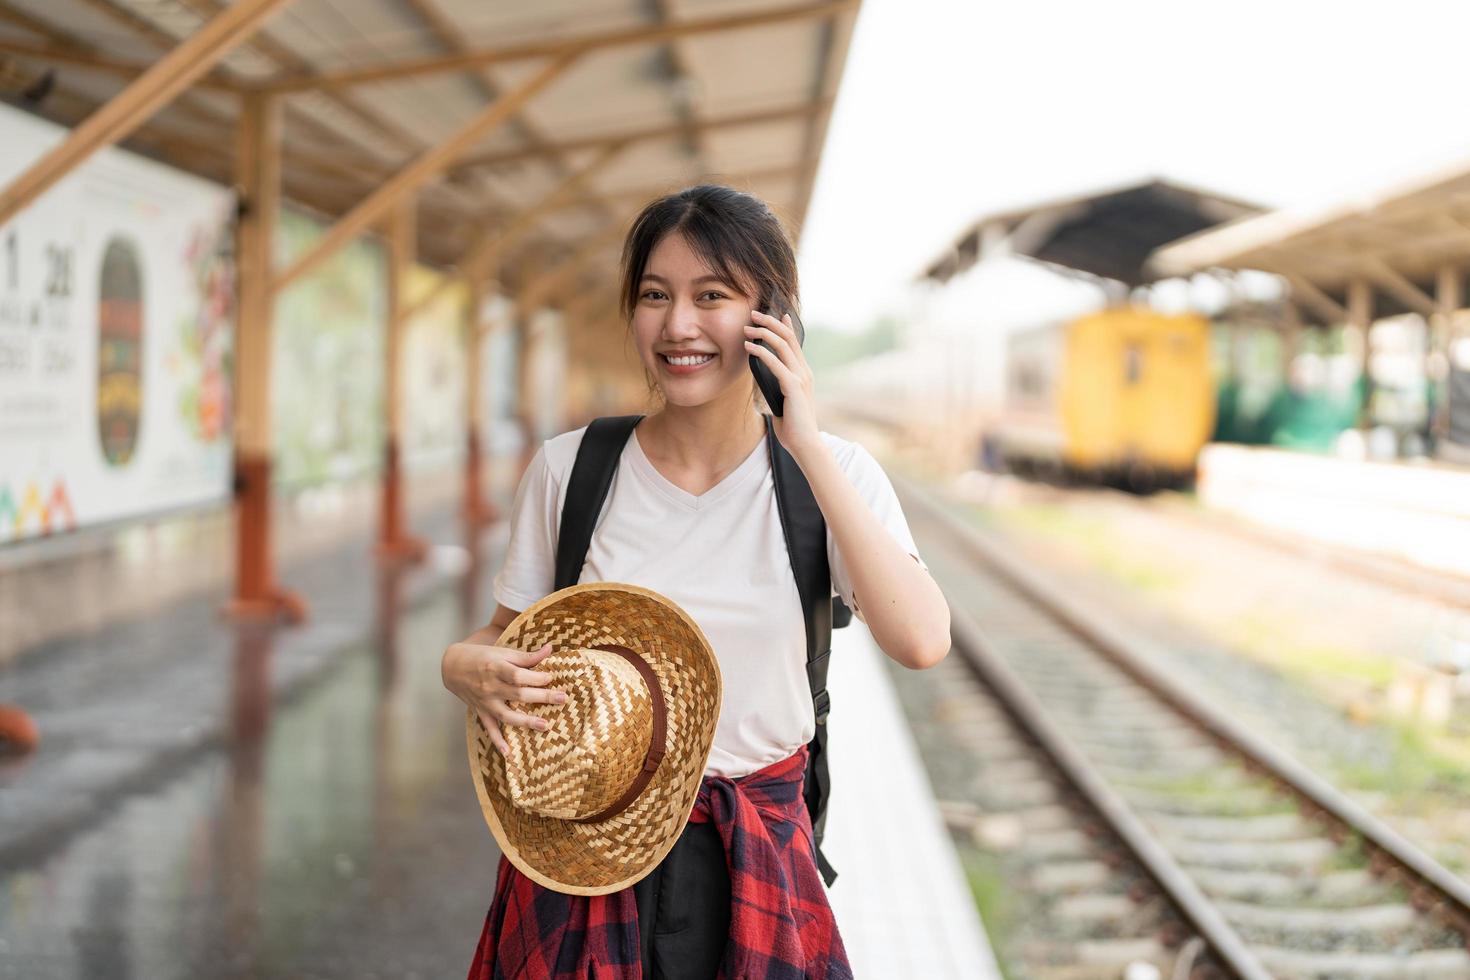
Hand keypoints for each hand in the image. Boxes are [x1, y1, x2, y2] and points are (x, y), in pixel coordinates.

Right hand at [441, 638, 566, 755]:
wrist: (453, 666)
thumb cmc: (481, 656)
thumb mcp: (502, 652)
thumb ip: (526, 656)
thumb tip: (550, 649)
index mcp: (495, 668)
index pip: (518, 676)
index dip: (536, 677)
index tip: (551, 677)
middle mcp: (490, 687)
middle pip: (518, 695)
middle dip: (542, 697)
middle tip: (562, 699)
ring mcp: (485, 702)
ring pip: (507, 715)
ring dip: (526, 721)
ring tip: (546, 726)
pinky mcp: (480, 712)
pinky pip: (489, 728)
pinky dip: (497, 741)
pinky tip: (508, 753)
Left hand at [745, 309, 820, 457]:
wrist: (805, 443)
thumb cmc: (793, 426)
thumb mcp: (783, 401)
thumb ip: (777, 387)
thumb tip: (763, 380)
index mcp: (803, 374)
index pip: (795, 342)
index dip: (784, 326)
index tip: (774, 313)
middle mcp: (804, 372)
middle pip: (788, 338)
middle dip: (770, 322)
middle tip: (754, 314)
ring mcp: (801, 378)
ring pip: (783, 345)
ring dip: (763, 333)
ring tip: (747, 328)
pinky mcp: (794, 387)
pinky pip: (776, 364)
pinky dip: (761, 352)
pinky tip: (749, 347)